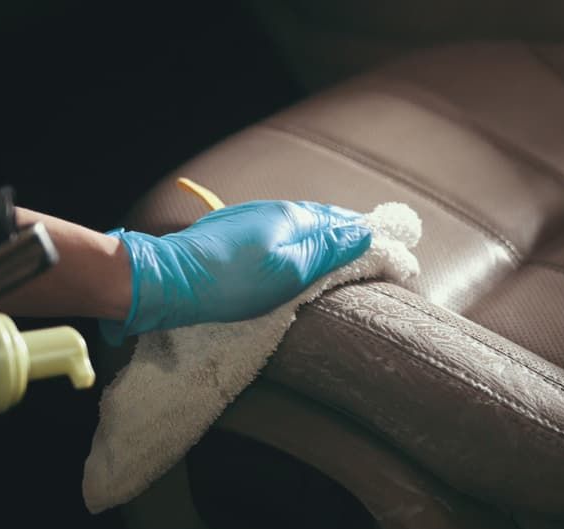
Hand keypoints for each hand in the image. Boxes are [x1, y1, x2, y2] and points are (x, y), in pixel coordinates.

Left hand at [100, 200, 370, 341]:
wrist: (168, 281)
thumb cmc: (231, 282)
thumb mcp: (289, 271)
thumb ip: (328, 250)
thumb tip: (365, 232)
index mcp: (292, 216)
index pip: (343, 221)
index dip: (369, 233)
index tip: (394, 246)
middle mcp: (273, 210)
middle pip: (322, 220)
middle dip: (349, 234)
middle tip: (374, 250)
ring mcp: (250, 219)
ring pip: (299, 227)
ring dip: (323, 238)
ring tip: (342, 254)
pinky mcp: (232, 234)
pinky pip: (279, 234)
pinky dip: (299, 244)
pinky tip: (298, 257)